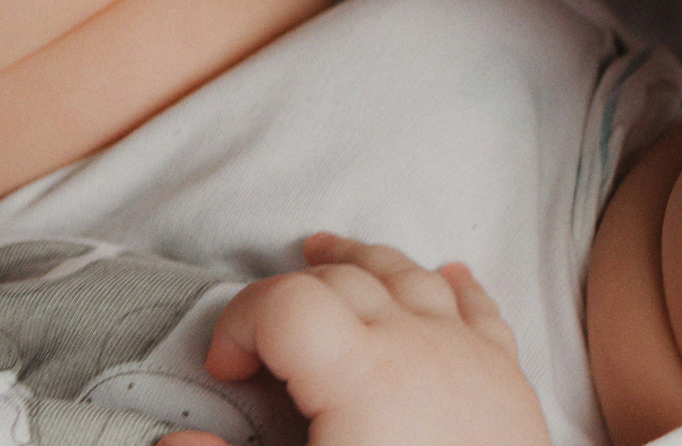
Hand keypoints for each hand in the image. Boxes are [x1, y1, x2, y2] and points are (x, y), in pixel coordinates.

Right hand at [164, 234, 545, 445]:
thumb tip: (175, 443)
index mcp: (358, 373)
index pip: (286, 303)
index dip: (242, 322)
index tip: (226, 369)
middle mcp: (415, 344)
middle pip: (345, 278)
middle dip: (293, 287)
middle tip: (260, 321)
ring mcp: (467, 355)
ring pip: (411, 276)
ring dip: (365, 263)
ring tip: (332, 253)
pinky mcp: (506, 378)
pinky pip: (478, 309)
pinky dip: (453, 285)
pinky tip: (447, 274)